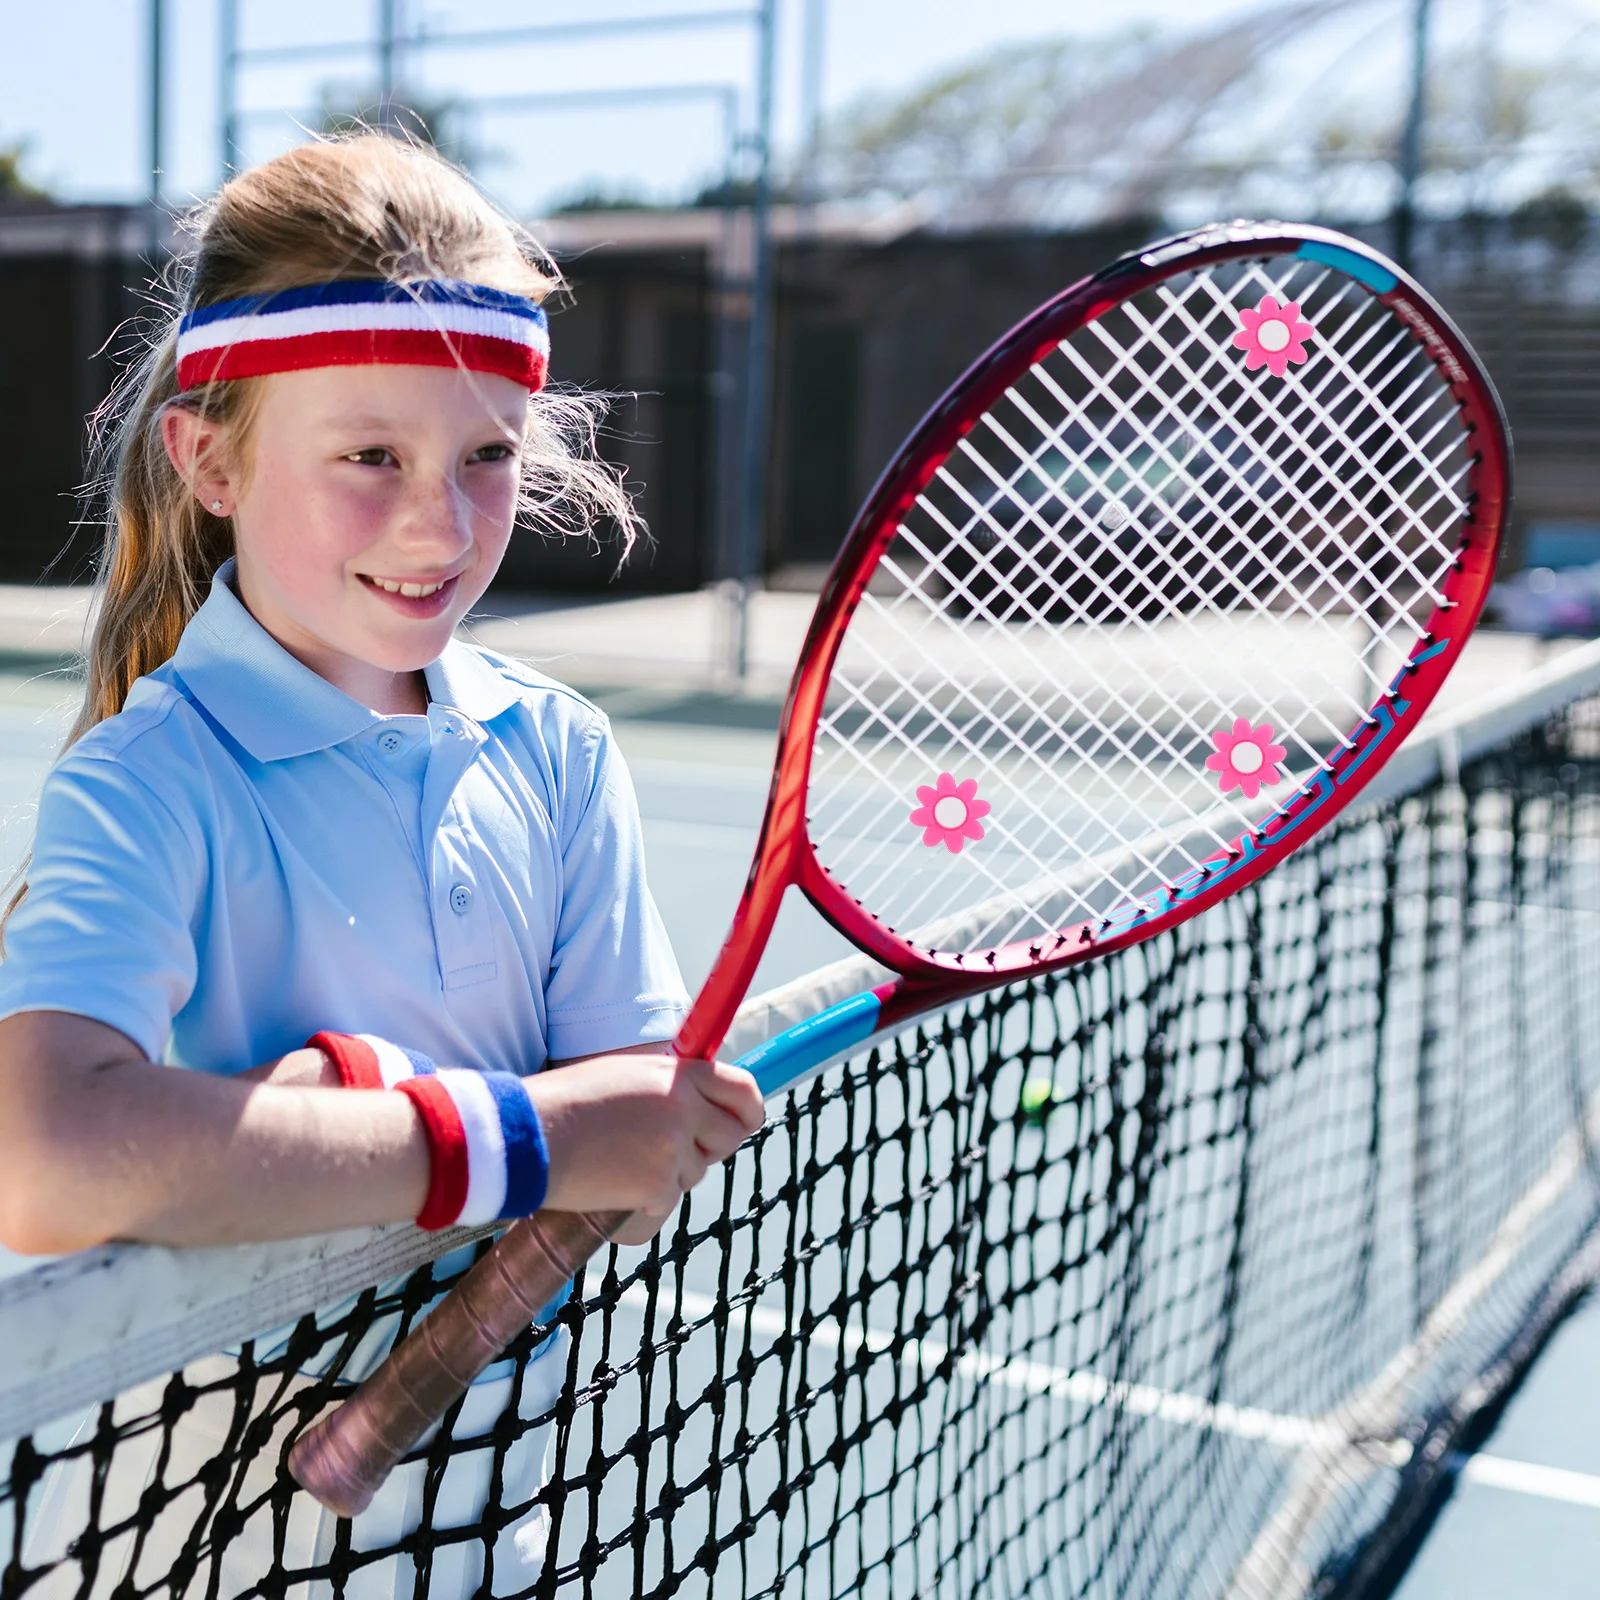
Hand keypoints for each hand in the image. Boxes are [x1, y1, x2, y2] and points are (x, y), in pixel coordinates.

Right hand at [527, 1052, 763, 1216]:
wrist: (528, 1136)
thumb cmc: (568, 1102)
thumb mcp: (626, 1074)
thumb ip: (669, 1084)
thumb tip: (703, 1102)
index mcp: (677, 1074)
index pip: (743, 1089)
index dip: (749, 1110)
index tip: (745, 1122)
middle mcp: (682, 1107)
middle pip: (729, 1137)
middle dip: (708, 1149)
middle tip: (670, 1151)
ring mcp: (672, 1147)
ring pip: (695, 1173)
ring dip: (668, 1175)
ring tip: (621, 1160)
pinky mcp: (658, 1185)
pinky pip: (668, 1202)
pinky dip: (645, 1202)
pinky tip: (613, 1185)